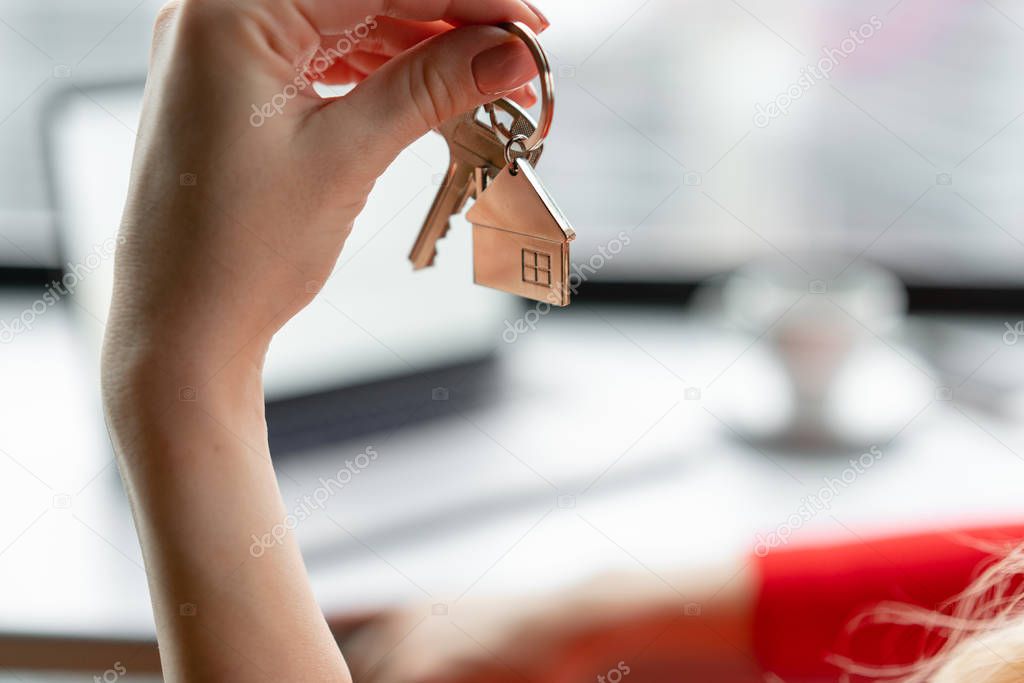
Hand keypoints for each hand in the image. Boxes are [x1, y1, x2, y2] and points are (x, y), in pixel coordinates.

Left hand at [99, 2, 547, 679]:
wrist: (183, 329)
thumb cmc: (238, 253)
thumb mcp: (347, 157)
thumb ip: (431, 89)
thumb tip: (507, 53)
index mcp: (227, 12)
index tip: (527, 21)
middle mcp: (217, 17)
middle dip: (447, 22)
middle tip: (517, 57)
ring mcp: (225, 54)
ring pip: (347, 26)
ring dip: (420, 50)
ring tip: (487, 82)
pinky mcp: (238, 90)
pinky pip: (324, 60)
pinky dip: (381, 73)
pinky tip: (433, 87)